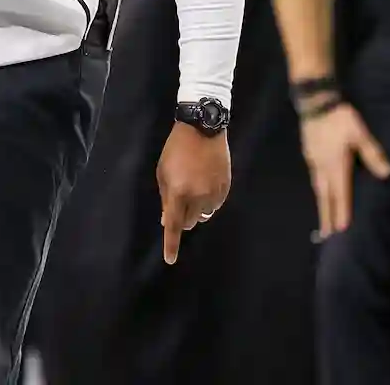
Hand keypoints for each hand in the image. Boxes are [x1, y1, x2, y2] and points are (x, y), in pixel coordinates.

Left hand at [156, 123, 230, 264]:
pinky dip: (207, 201)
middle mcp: (198, 197)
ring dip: (196, 209)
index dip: (172, 244)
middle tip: (180, 200)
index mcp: (179, 192)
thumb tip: (168, 221)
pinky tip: (205, 183)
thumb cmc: (176, 149)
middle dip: (183, 217)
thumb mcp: (163, 172)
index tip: (170, 260)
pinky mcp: (226, 189)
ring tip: (193, 186)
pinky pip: (215, 205)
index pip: (174, 225)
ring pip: (204, 215)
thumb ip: (166, 197)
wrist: (203, 129)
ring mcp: (214, 193)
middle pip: (190, 222)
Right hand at [300, 101, 389, 237]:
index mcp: (336, 165)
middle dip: (326, 216)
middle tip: (325, 235)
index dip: (341, 212)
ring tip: (323, 218)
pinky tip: (321, 191)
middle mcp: (323, 167)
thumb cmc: (339, 119)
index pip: (340, 194)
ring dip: (321, 205)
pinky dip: (319, 190)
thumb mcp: (360, 134)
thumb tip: (386, 174)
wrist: (315, 102)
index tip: (340, 231)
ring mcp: (313, 161)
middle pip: (324, 197)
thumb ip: (372, 154)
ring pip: (318, 188)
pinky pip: (314, 178)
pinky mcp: (309, 154)